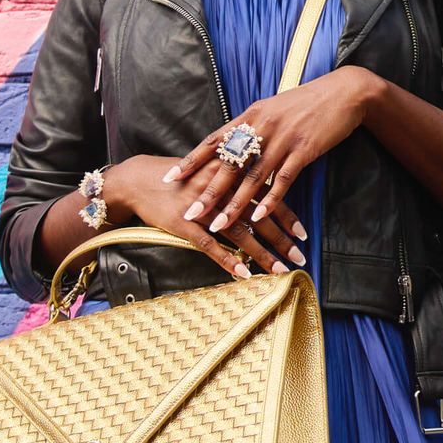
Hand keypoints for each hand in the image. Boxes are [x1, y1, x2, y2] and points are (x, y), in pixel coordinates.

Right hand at [100, 154, 307, 280]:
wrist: (139, 180)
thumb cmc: (180, 176)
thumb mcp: (211, 168)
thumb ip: (238, 177)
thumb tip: (265, 190)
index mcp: (231, 174)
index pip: (267, 196)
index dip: (286, 217)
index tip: (303, 235)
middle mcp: (221, 190)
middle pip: (258, 218)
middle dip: (281, 240)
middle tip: (299, 258)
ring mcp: (203, 209)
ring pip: (240, 234)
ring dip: (262, 255)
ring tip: (279, 271)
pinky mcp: (185, 225)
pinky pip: (211, 246)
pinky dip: (228, 261)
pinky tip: (243, 275)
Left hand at [165, 67, 378, 255]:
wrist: (344, 92)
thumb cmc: (308, 103)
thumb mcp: (273, 109)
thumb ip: (253, 126)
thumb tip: (233, 143)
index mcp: (251, 115)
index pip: (213, 140)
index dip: (191, 161)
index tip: (170, 178)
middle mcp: (262, 126)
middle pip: (228, 164)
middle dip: (207, 191)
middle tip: (189, 212)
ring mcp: (283, 138)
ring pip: (252, 178)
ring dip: (234, 205)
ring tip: (218, 225)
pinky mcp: (304, 150)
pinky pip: (282, 180)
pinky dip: (269, 201)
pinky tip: (258, 218)